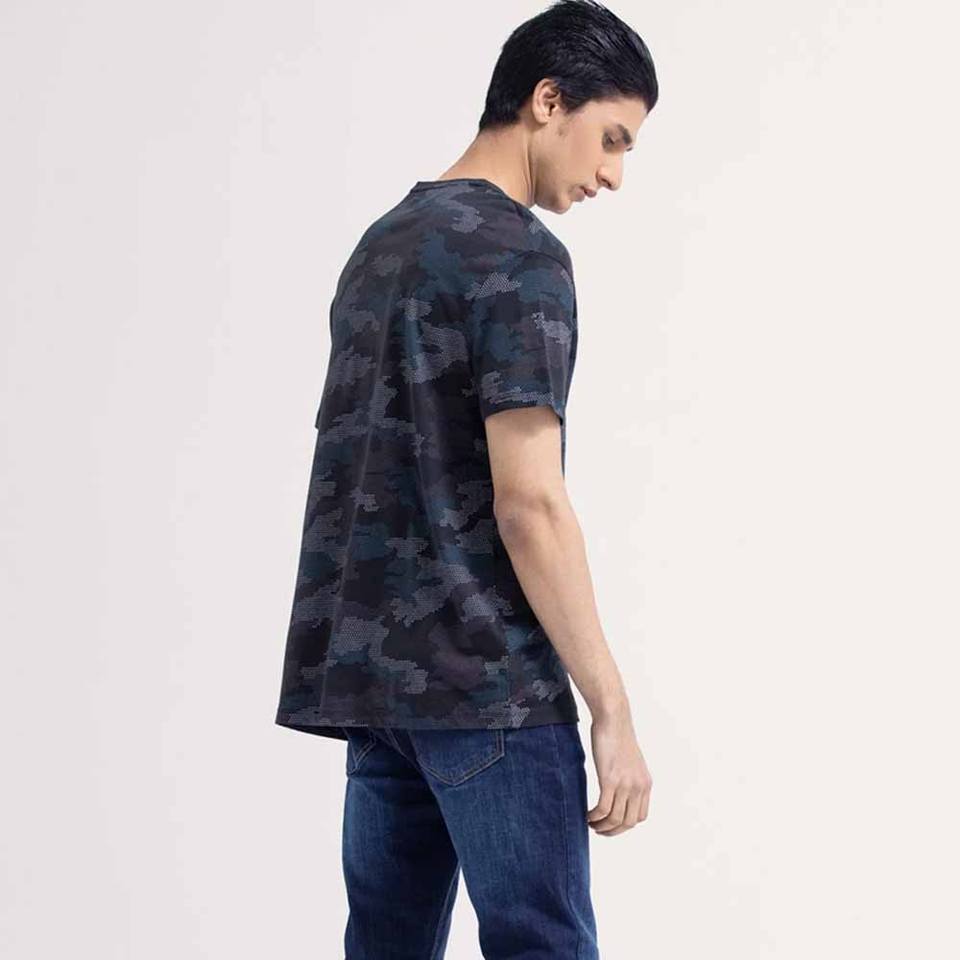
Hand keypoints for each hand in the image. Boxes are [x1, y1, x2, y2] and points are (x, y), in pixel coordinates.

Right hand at [585, 707, 651, 835]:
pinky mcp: (610, 780)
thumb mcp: (630, 762)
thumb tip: (618, 791)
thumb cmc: (617, 736)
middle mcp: (638, 787)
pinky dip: (594, 816)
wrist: (613, 719)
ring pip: (615, 819)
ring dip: (601, 826)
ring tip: (590, 823)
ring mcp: (625, 784)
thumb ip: (628, 778)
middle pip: (628, 822)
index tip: (611, 824)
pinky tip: (587, 814)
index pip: (640, 817)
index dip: (624, 825)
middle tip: (598, 830)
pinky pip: (603, 809)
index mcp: (645, 784)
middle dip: (612, 830)